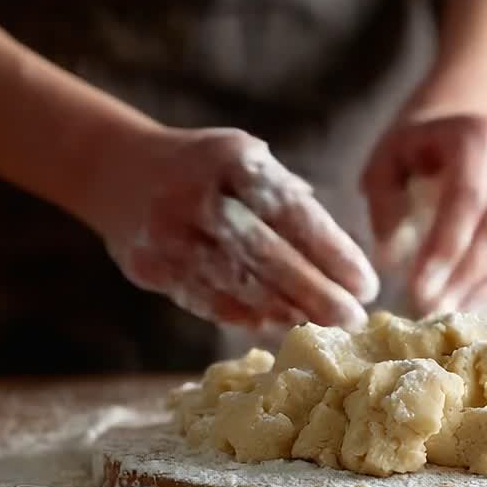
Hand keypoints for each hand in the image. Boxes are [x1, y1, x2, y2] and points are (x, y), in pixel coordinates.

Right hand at [83, 126, 378, 329]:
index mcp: (232, 160)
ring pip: (238, 285)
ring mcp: (169, 234)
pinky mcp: (150, 266)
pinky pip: (206, 301)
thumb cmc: (208, 170)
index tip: (368, 286)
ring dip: (287, 311)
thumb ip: (290, 199)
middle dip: (318, 294)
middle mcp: (198, 196)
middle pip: (268, 256)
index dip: (334, 254)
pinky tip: (278, 323)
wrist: (118, 170)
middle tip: (354, 320)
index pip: (294, 214)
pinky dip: (247, 316)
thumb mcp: (247, 160)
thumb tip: (343, 259)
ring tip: (322, 326)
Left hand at [362, 116, 486, 315]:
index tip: (416, 289)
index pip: (468, 199)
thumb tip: (390, 260)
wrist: (459, 129)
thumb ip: (384, 204)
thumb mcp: (386, 163)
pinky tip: (472, 313)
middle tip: (431, 312)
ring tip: (448, 319)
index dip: (444, 249)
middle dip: (464, 278)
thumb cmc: (415, 150)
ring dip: (483, 291)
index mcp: (478, 135)